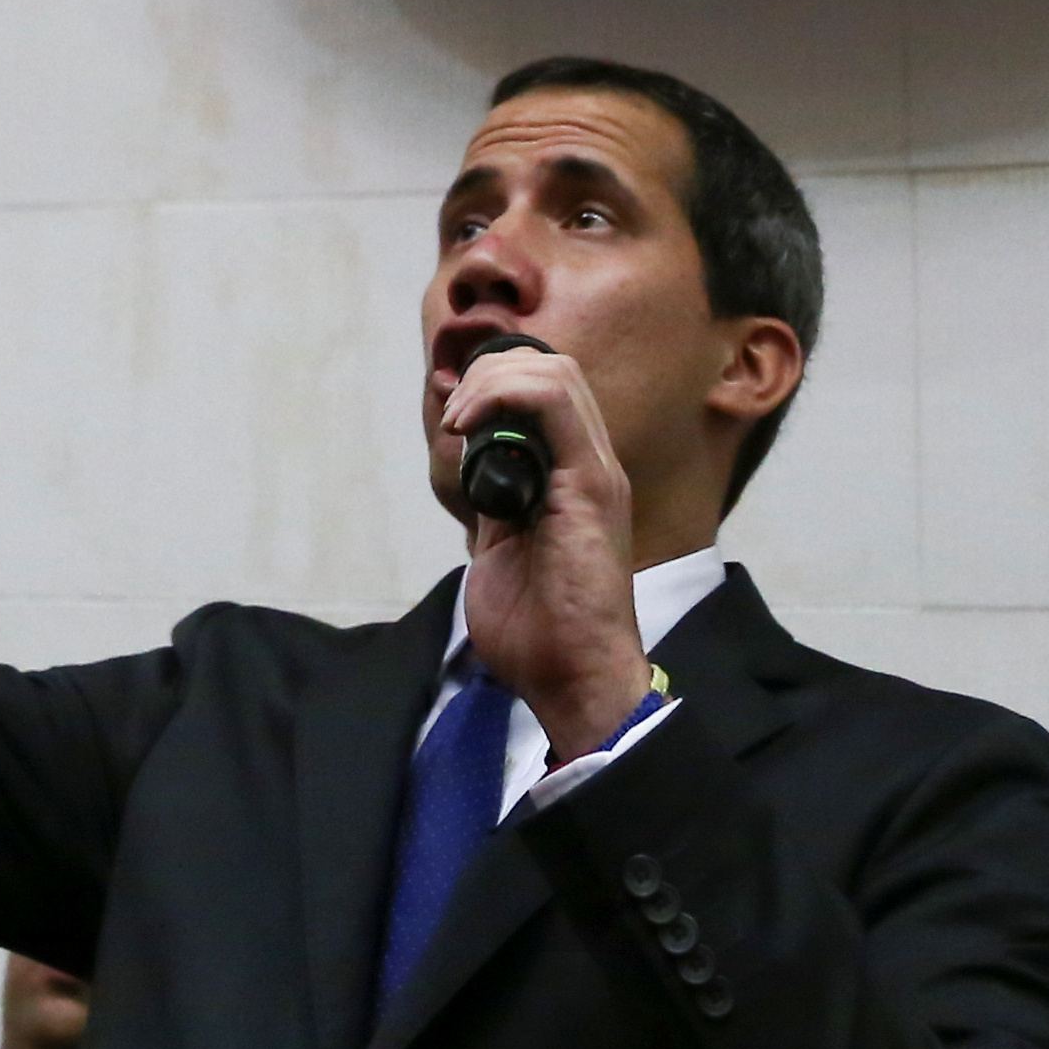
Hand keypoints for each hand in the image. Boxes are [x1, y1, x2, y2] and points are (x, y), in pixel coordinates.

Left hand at [443, 339, 650, 761]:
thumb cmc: (540, 631)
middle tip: (453, 418)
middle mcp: (592, 465)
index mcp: (574, 478)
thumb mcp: (500, 548)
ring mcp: (597, 472)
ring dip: (492, 382)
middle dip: (488, 374)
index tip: (452, 421)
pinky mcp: (592, 486)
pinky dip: (504, 396)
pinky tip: (469, 427)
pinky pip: (554, 404)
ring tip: (459, 420)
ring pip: (555, 374)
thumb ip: (495, 503)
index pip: (546, 391)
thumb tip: (468, 466)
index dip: (493, 385)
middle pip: (551, 369)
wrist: (573, 679)